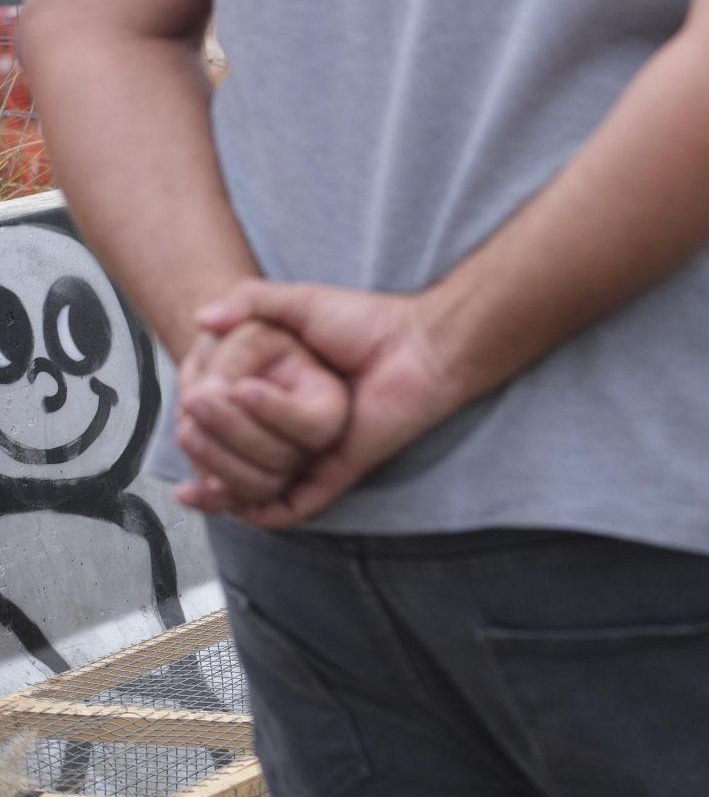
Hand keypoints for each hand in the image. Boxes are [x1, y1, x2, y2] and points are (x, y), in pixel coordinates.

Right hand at [180, 282, 469, 527]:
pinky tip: (227, 491)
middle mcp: (286, 431)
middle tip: (192, 423)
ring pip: (248, 490)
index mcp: (273, 396)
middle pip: (226, 463)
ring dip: (222, 473)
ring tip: (208, 441)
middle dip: (203, 449)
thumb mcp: (301, 303)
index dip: (193, 424)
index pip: (217, 425)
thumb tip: (201, 318)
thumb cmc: (368, 323)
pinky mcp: (332, 475)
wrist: (420, 347)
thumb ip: (251, 302)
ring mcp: (308, 456)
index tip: (183, 408)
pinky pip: (287, 511)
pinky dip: (255, 511)